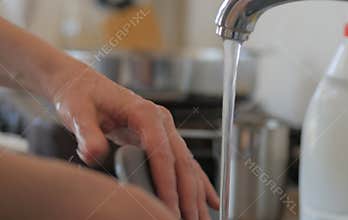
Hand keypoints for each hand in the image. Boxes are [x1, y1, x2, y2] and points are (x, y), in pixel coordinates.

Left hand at [50, 64, 218, 218]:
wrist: (83, 86)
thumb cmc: (81, 96)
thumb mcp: (77, 112)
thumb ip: (87, 133)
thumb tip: (94, 154)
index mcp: (145, 113)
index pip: (162, 154)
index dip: (167, 183)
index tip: (168, 208)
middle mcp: (161, 121)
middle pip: (182, 162)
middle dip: (188, 195)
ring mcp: (164, 129)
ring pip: (188, 165)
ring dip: (197, 194)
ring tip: (203, 218)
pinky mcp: (161, 138)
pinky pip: (184, 163)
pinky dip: (198, 182)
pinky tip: (209, 200)